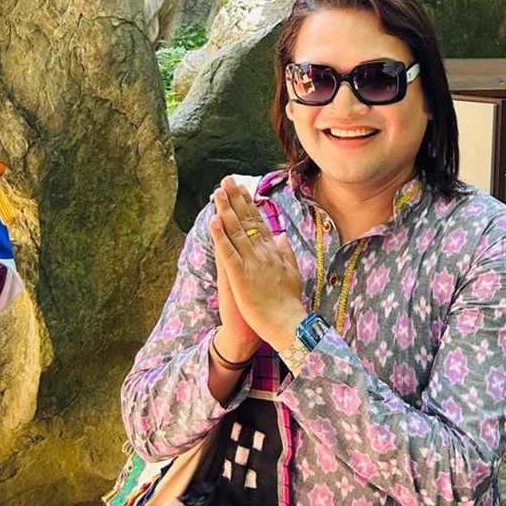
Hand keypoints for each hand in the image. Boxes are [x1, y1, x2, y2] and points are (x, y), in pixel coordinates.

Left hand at [210, 177, 305, 352]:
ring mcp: (251, 263)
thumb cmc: (288, 302)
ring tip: (217, 193)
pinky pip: (228, 253)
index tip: (241, 188)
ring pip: (235, 232)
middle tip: (226, 181)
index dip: (247, 204)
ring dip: (225, 210)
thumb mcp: (292, 272)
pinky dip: (220, 237)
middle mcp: (262, 253)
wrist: (287, 324)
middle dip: (235, 199)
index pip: (257, 222)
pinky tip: (214, 222)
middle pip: (245, 221)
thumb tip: (282, 235)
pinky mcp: (240, 276)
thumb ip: (285, 252)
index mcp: (272, 252)